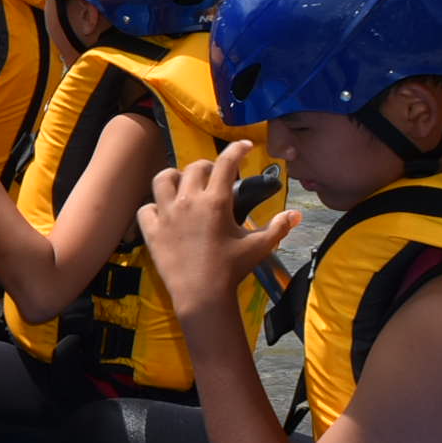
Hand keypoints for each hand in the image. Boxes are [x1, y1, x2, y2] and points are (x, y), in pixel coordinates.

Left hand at [137, 139, 301, 318]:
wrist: (201, 296)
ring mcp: (166, 214)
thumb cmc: (232, 270)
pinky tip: (163, 213)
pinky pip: (146, 208)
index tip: (243, 146)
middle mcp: (189, 201)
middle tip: (215, 176)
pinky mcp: (151, 230)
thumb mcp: (258, 247)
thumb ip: (278, 228)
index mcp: (215, 202)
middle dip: (207, 166)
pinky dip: (153, 207)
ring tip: (183, 185)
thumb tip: (295, 215)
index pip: (225, 164)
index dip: (236, 150)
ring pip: (162, 179)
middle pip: (194, 167)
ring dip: (174, 177)